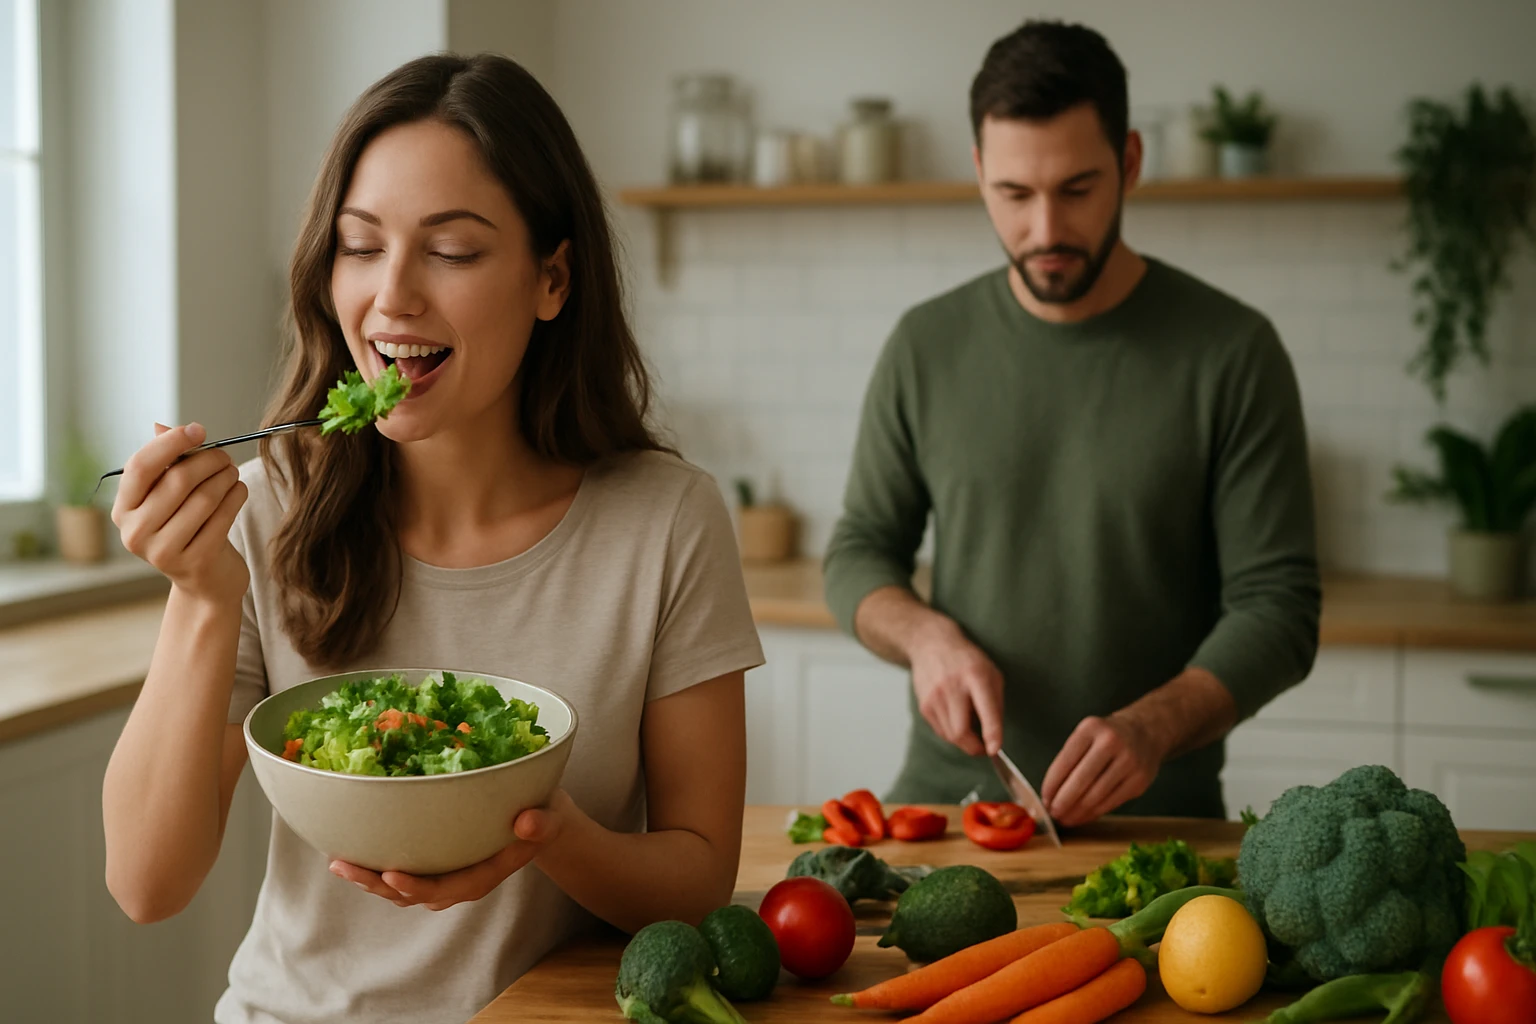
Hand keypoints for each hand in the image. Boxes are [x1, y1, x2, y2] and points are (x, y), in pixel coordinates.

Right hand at [111, 423, 249, 605]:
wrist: (206, 580)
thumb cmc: (188, 528)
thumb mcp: (169, 497)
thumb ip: (165, 463)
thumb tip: (162, 427)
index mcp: (123, 510)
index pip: (140, 467)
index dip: (170, 443)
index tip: (198, 430)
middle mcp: (135, 533)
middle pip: (177, 480)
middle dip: (208, 460)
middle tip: (224, 456)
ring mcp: (163, 552)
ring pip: (204, 497)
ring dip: (225, 477)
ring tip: (231, 473)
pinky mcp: (196, 562)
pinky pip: (223, 516)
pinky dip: (236, 496)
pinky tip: (239, 490)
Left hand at [330, 789, 576, 910]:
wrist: (540, 819)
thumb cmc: (542, 816)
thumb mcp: (549, 818)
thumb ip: (541, 824)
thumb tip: (525, 822)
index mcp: (485, 875)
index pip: (448, 888)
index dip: (417, 886)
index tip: (390, 874)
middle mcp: (460, 881)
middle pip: (414, 893)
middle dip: (377, 883)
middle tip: (344, 866)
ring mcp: (446, 874)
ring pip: (402, 887)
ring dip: (370, 879)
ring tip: (339, 862)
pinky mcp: (437, 863)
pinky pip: (404, 872)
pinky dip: (378, 866)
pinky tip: (356, 851)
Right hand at [908, 619, 1004, 756]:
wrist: (931, 644)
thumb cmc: (967, 661)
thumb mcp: (991, 673)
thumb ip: (996, 704)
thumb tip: (995, 737)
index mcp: (976, 676)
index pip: (986, 709)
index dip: (991, 733)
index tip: (994, 750)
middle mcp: (952, 686)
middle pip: (961, 731)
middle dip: (974, 747)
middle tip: (984, 747)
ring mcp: (934, 696)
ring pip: (950, 736)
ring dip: (963, 740)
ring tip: (969, 724)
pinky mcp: (924, 705)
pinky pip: (941, 731)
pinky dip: (951, 733)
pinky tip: (956, 717)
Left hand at [1041, 712, 1163, 826]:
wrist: (1146, 732)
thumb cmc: (1106, 737)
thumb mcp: (1086, 735)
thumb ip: (1070, 759)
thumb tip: (1051, 794)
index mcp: (1091, 728)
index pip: (1065, 761)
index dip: (1052, 784)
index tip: (1044, 798)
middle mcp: (1111, 743)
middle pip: (1081, 780)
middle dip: (1063, 802)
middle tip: (1053, 813)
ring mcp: (1129, 762)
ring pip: (1096, 796)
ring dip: (1077, 812)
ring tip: (1065, 818)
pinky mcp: (1140, 781)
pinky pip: (1111, 803)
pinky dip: (1093, 813)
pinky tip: (1083, 816)